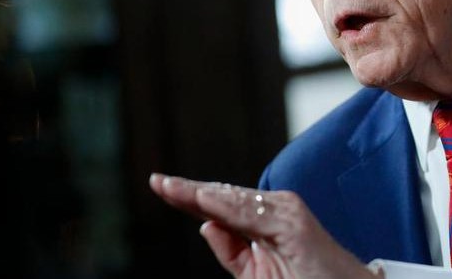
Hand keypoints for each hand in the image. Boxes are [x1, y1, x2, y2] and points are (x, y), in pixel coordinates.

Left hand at [149, 173, 381, 278]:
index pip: (221, 205)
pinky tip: (202, 201)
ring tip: (170, 188)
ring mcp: (287, 214)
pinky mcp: (294, 225)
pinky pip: (253, 214)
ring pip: (234, 201)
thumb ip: (233, 252)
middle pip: (223, 198)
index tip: (160, 185)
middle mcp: (276, 210)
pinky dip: (227, 206)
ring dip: (200, 194)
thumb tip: (205, 224)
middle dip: (188, 190)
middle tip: (156, 181)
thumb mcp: (258, 273)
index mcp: (265, 221)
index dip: (189, 196)